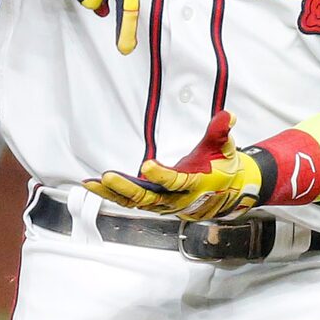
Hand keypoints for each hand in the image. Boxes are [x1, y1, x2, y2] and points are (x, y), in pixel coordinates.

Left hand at [86, 110, 269, 218]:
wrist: (224, 192)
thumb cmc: (221, 169)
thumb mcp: (224, 149)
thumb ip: (221, 132)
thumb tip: (227, 116)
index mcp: (194, 185)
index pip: (176, 182)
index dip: (162, 176)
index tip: (148, 166)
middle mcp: (176, 199)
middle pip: (148, 197)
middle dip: (127, 188)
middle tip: (108, 177)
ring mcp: (162, 203)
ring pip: (134, 202)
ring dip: (112, 193)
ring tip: (92, 183)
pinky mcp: (152, 203)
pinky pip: (129, 201)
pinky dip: (111, 195)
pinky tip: (94, 185)